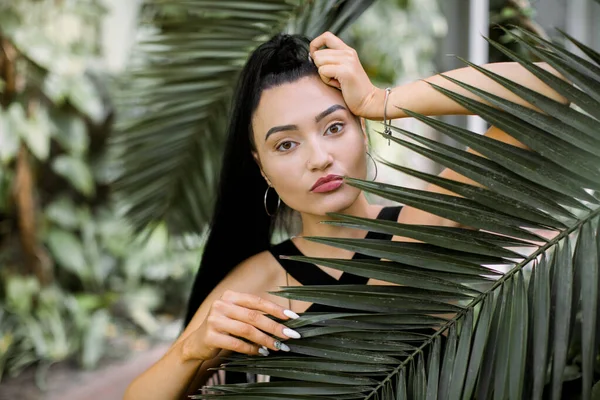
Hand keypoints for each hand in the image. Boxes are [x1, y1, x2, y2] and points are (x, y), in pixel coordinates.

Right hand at [182, 290, 300, 360]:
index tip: (292, 317)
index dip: (276, 309)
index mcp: (230, 296)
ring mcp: (214, 320)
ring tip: (277, 346)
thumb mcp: (237, 316)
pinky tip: (261, 352)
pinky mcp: (210, 336)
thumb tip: (284, 321)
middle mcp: (221, 304)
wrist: (197, 343)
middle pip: (254, 316)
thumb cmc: (224, 328)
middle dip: (274, 327)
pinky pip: (236, 344)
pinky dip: (251, 349)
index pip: (257, 301)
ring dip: (265, 340)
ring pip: (247, 330)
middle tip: (289, 335)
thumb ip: (254, 314)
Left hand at [309, 31, 381, 118]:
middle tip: (334, 78)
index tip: (314, 57)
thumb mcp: (343, 69)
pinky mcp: (345, 71)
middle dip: (320, 68)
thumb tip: (312, 56)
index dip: (315, 45)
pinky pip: (323, 71)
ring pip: (319, 61)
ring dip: (323, 75)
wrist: (369, 101)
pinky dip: (326, 80)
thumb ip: (331, 60)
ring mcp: (348, 61)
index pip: (326, 36)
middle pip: (318, 53)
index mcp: (348, 50)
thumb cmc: (352, 90)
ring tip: (336, 81)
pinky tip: (338, 85)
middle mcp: (348, 52)